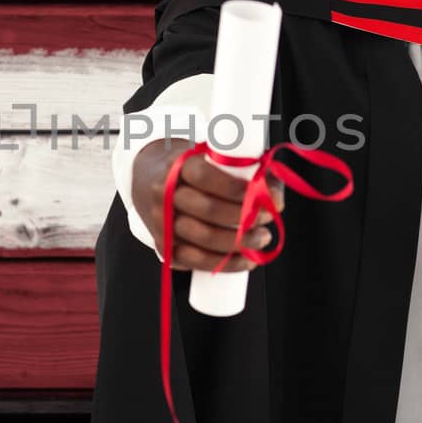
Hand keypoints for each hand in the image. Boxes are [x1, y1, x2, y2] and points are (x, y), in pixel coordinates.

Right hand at [130, 138, 284, 271]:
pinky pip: (193, 261)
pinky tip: (245, 260)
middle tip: (266, 219)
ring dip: (238, 244)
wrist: (147, 179)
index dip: (234, 187)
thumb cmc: (188, 169)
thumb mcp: (208, 157)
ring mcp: (160, 222)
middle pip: (207, 210)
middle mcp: (164, 194)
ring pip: (202, 239)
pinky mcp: (162, 245)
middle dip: (244, 217)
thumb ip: (243, 169)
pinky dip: (223, 264)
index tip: (260, 194)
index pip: (204, 176)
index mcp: (177, 166)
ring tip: (261, 239)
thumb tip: (274, 195)